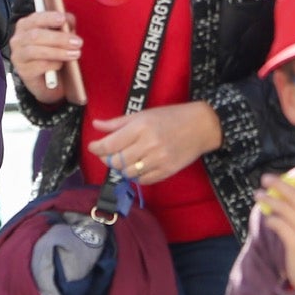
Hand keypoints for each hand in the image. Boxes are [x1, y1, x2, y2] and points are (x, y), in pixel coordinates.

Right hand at [9, 9, 80, 100]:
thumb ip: (63, 26)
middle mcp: (18, 39)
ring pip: (37, 51)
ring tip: (75, 54)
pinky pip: (39, 66)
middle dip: (59, 38)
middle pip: (36, 36)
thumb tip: (69, 22)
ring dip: (59, 52)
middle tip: (77, 42)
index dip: (49, 18)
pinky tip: (61, 64)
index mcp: (26, 25)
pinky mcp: (23, 71)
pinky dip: (53, 64)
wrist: (45, 78)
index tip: (62, 19)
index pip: (35, 18)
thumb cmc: (50, 52)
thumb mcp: (57, 35)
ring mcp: (19, 56)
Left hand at [90, 101, 221, 185]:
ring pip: (128, 173)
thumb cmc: (171, 116)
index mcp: (141, 127)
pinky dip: (135, 176)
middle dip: (108, 159)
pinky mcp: (167, 171)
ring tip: (124, 160)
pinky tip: (137, 166)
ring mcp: (158, 160)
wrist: (201, 126)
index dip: (97, 148)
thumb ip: (118, 122)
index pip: (110, 144)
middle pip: (117, 161)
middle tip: (108, 154)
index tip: (93, 147)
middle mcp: (149, 144)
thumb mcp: (143, 114)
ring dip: (121, 168)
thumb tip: (96, 125)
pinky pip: (143, 180)